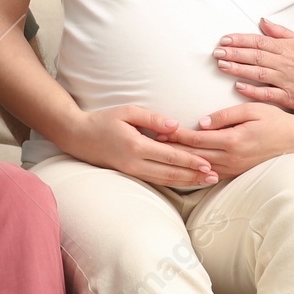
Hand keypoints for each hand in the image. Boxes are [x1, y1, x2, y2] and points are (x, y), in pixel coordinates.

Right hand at [59, 104, 218, 186]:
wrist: (78, 137)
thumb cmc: (103, 120)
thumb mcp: (127, 111)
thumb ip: (152, 118)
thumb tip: (175, 125)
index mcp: (136, 146)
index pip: (170, 156)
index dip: (190, 161)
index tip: (208, 164)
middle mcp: (135, 163)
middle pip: (171, 173)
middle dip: (194, 175)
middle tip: (215, 177)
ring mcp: (132, 171)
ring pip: (165, 180)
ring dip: (187, 182)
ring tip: (206, 182)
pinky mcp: (130, 174)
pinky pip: (156, 180)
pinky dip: (173, 181)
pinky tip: (186, 181)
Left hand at [162, 102, 293, 179]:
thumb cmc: (275, 120)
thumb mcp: (251, 110)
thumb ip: (224, 116)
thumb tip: (201, 122)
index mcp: (233, 140)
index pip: (196, 139)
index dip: (176, 135)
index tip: (159, 130)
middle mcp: (232, 158)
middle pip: (194, 156)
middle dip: (172, 150)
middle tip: (151, 144)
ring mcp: (235, 168)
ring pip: (200, 167)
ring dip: (181, 161)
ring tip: (162, 156)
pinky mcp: (238, 173)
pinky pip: (212, 174)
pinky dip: (195, 170)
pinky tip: (183, 167)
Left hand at [213, 18, 293, 112]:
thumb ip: (281, 32)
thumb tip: (263, 21)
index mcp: (286, 48)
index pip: (258, 41)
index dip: (240, 40)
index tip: (224, 39)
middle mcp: (284, 62)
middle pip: (254, 55)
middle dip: (233, 52)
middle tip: (216, 51)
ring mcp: (286, 80)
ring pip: (257, 72)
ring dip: (238, 68)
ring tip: (221, 65)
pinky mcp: (289, 97)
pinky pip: (267, 93)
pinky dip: (253, 90)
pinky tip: (238, 87)